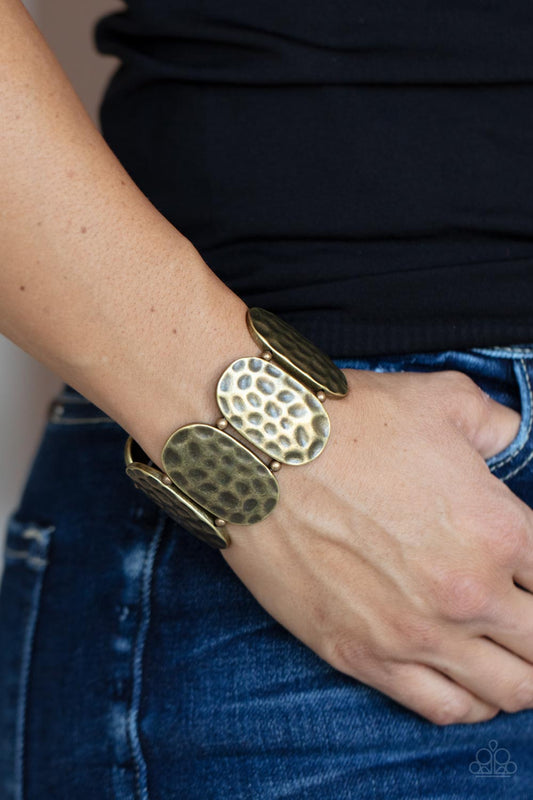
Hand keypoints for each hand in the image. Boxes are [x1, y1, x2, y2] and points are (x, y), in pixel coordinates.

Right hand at [222, 368, 532, 724]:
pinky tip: (469, 684)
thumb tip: (510, 435)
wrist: (257, 451)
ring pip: (508, 692)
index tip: (532, 577)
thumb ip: (496, 424)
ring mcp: (415, 634)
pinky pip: (443, 709)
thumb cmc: (348, 422)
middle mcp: (468, 595)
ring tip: (510, 656)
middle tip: (526, 616)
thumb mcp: (442, 399)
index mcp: (500, 532)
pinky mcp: (362, 656)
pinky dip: (471, 704)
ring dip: (520, 676)